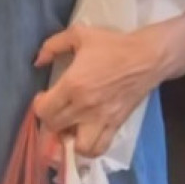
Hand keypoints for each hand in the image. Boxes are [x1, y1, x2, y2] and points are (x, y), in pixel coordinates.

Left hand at [32, 25, 166, 157]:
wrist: (147, 57)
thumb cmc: (112, 45)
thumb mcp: (78, 35)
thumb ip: (52, 46)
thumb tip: (38, 62)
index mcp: (72, 85)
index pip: (44, 111)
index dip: (38, 105)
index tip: (44, 97)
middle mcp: (84, 107)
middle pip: (55, 128)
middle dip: (50, 120)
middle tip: (55, 110)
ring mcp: (101, 119)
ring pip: (77, 146)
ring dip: (69, 139)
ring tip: (70, 126)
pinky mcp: (116, 125)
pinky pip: (99, 148)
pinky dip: (89, 148)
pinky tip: (86, 135)